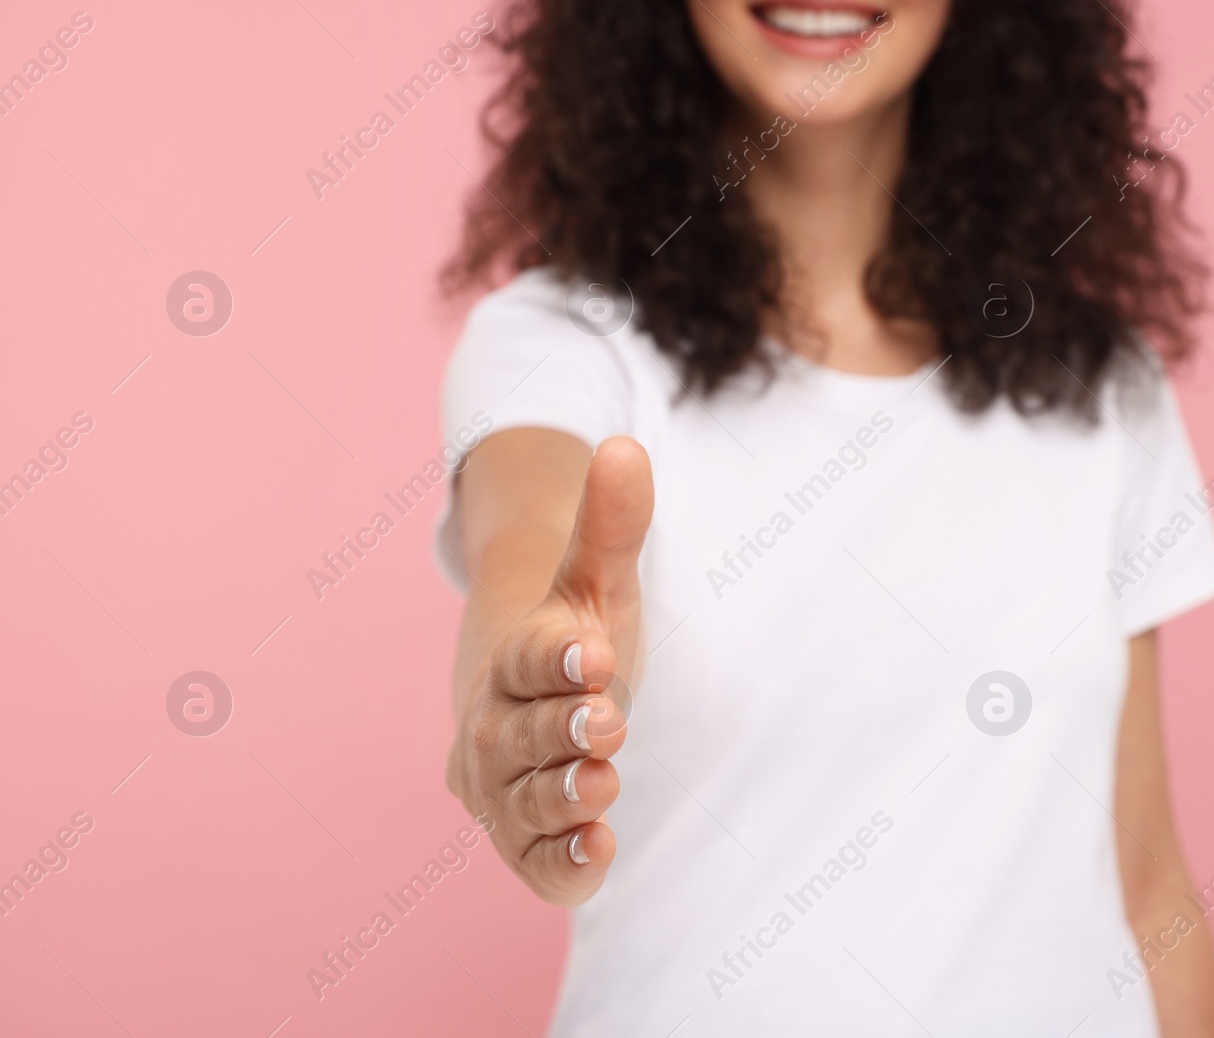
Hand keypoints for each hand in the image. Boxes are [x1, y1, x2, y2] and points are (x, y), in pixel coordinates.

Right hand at [447, 437, 652, 905]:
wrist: (533, 700)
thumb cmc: (570, 638)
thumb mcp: (595, 580)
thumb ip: (610, 525)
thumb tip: (625, 447)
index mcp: (512, 659)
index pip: (526, 657)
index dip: (555, 657)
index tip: (593, 651)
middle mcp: (495, 726)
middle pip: (519, 733)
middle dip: (561, 729)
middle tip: (608, 722)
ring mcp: (503, 788)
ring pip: (522, 799)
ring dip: (560, 796)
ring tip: (602, 787)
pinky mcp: (522, 838)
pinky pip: (534, 859)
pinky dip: (560, 860)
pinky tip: (598, 851)